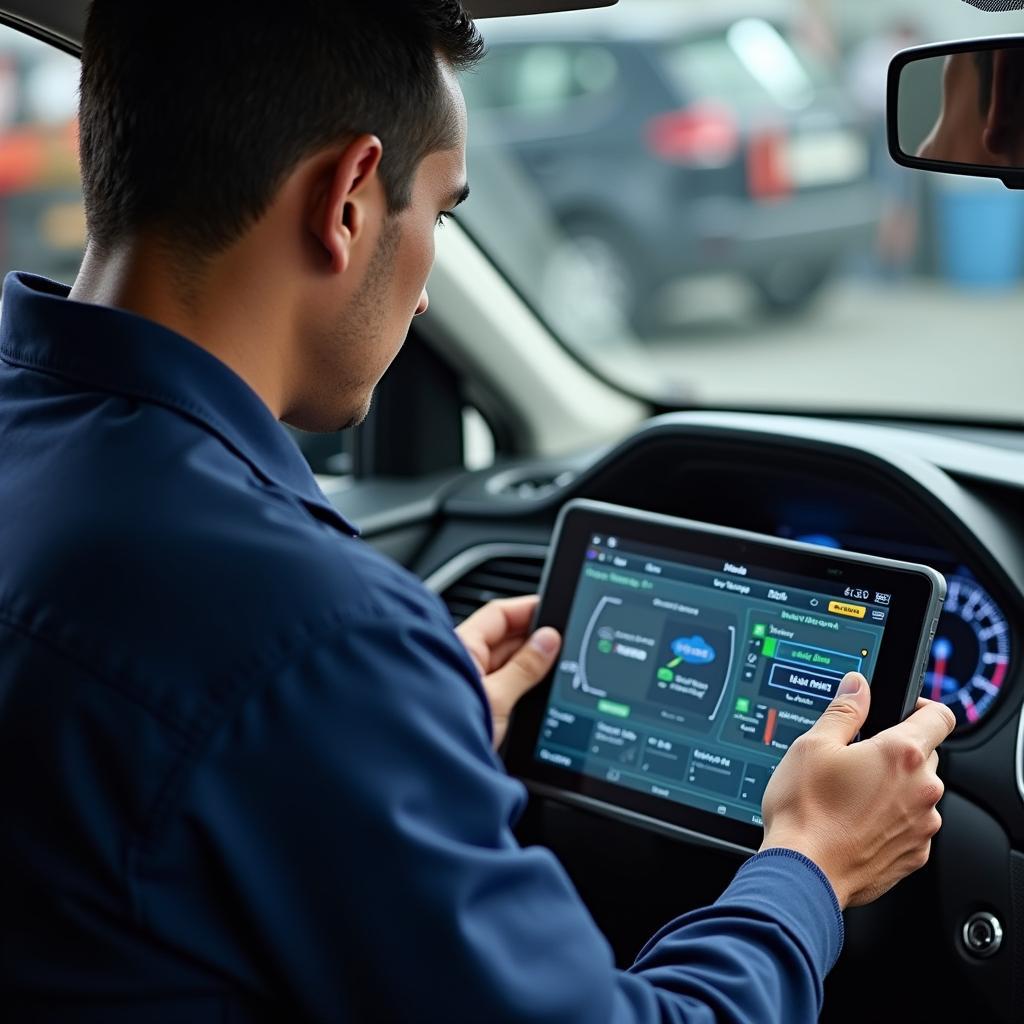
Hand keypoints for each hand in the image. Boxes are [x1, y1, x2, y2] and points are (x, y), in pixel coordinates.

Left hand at [455, 596, 561, 748]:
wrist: (428, 774)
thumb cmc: (443, 733)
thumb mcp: (496, 698)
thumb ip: (524, 668)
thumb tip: (548, 640)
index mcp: (460, 647)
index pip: (499, 615)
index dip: (527, 609)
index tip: (554, 610)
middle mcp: (461, 662)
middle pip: (505, 640)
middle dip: (533, 640)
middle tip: (563, 644)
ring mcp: (467, 685)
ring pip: (505, 665)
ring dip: (529, 667)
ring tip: (555, 669)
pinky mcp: (474, 709)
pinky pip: (503, 688)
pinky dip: (521, 687)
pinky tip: (538, 693)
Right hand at [760, 672, 955, 909]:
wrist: (804, 872)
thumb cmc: (805, 809)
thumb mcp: (814, 745)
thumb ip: (844, 710)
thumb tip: (858, 686)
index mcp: (902, 754)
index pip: (939, 716)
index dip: (922, 707)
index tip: (903, 710)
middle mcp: (923, 789)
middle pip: (926, 755)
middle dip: (897, 752)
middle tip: (857, 758)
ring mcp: (922, 826)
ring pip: (917, 793)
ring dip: (894, 789)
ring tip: (849, 795)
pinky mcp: (914, 855)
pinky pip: (910, 826)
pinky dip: (890, 821)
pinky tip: (854, 822)